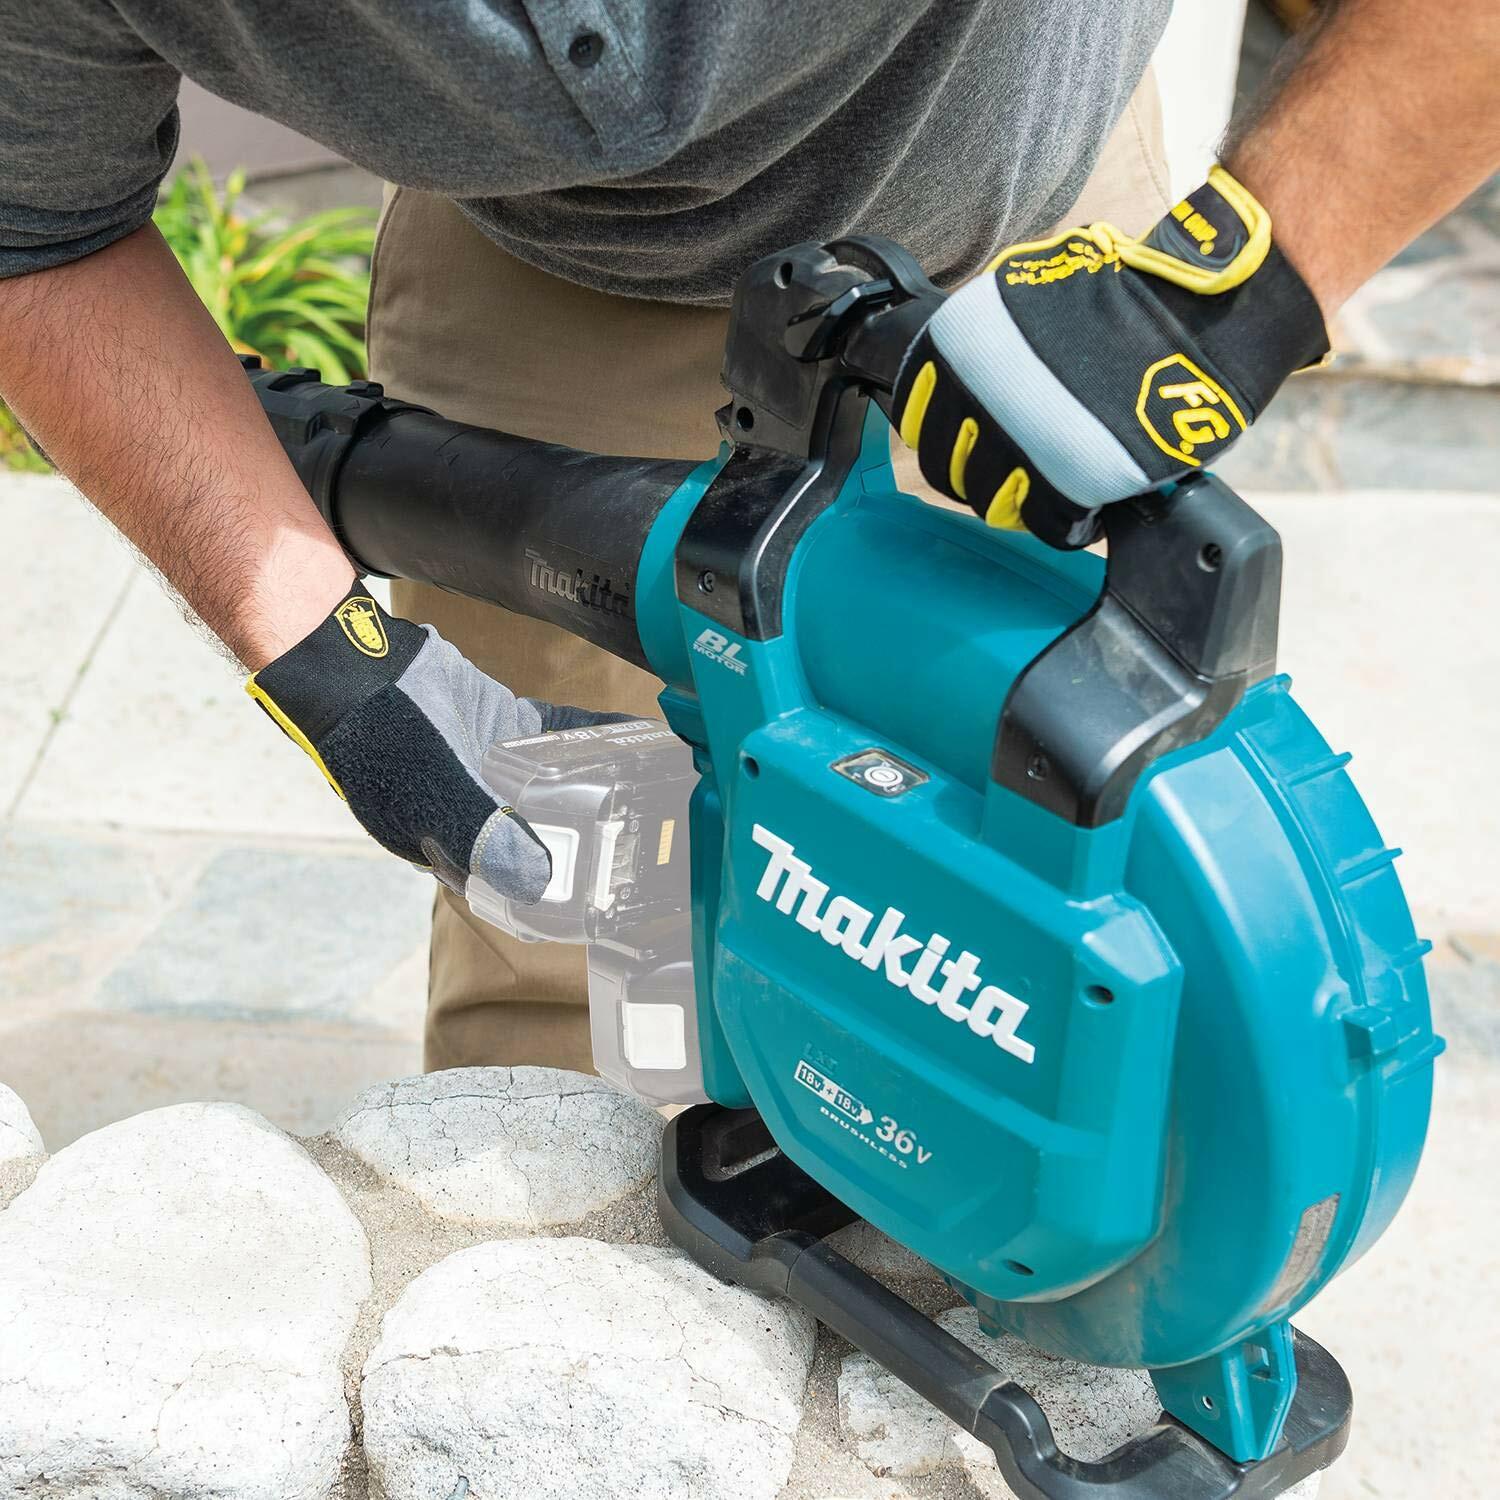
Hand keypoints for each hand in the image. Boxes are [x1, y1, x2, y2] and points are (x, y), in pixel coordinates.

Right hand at [246, 588, 625, 901]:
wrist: (356, 670)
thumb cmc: (379, 747)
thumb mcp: (433, 802)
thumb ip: (485, 839)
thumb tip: (539, 883)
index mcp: (458, 852)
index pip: (523, 887)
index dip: (569, 894)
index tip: (618, 895)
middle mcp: (484, 817)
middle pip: (555, 837)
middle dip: (603, 842)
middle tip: (655, 843)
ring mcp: (500, 771)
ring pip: (566, 786)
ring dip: (607, 788)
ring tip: (659, 791)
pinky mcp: (511, 728)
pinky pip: (564, 737)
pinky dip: (598, 735)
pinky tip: (636, 735)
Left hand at [892, 167, 1329, 547]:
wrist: (1202, 310)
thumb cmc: (1132, 297)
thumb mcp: (1031, 298)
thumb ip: (993, 347)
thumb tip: (968, 391)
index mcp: (959, 343)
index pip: (919, 421)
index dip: (947, 438)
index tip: (970, 442)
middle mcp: (976, 394)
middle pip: (948, 469)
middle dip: (977, 476)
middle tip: (1015, 472)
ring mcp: (1018, 441)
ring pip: (991, 504)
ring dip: (1017, 504)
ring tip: (1050, 489)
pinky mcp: (1067, 480)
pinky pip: (1047, 526)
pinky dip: (1064, 526)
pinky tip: (1083, 510)